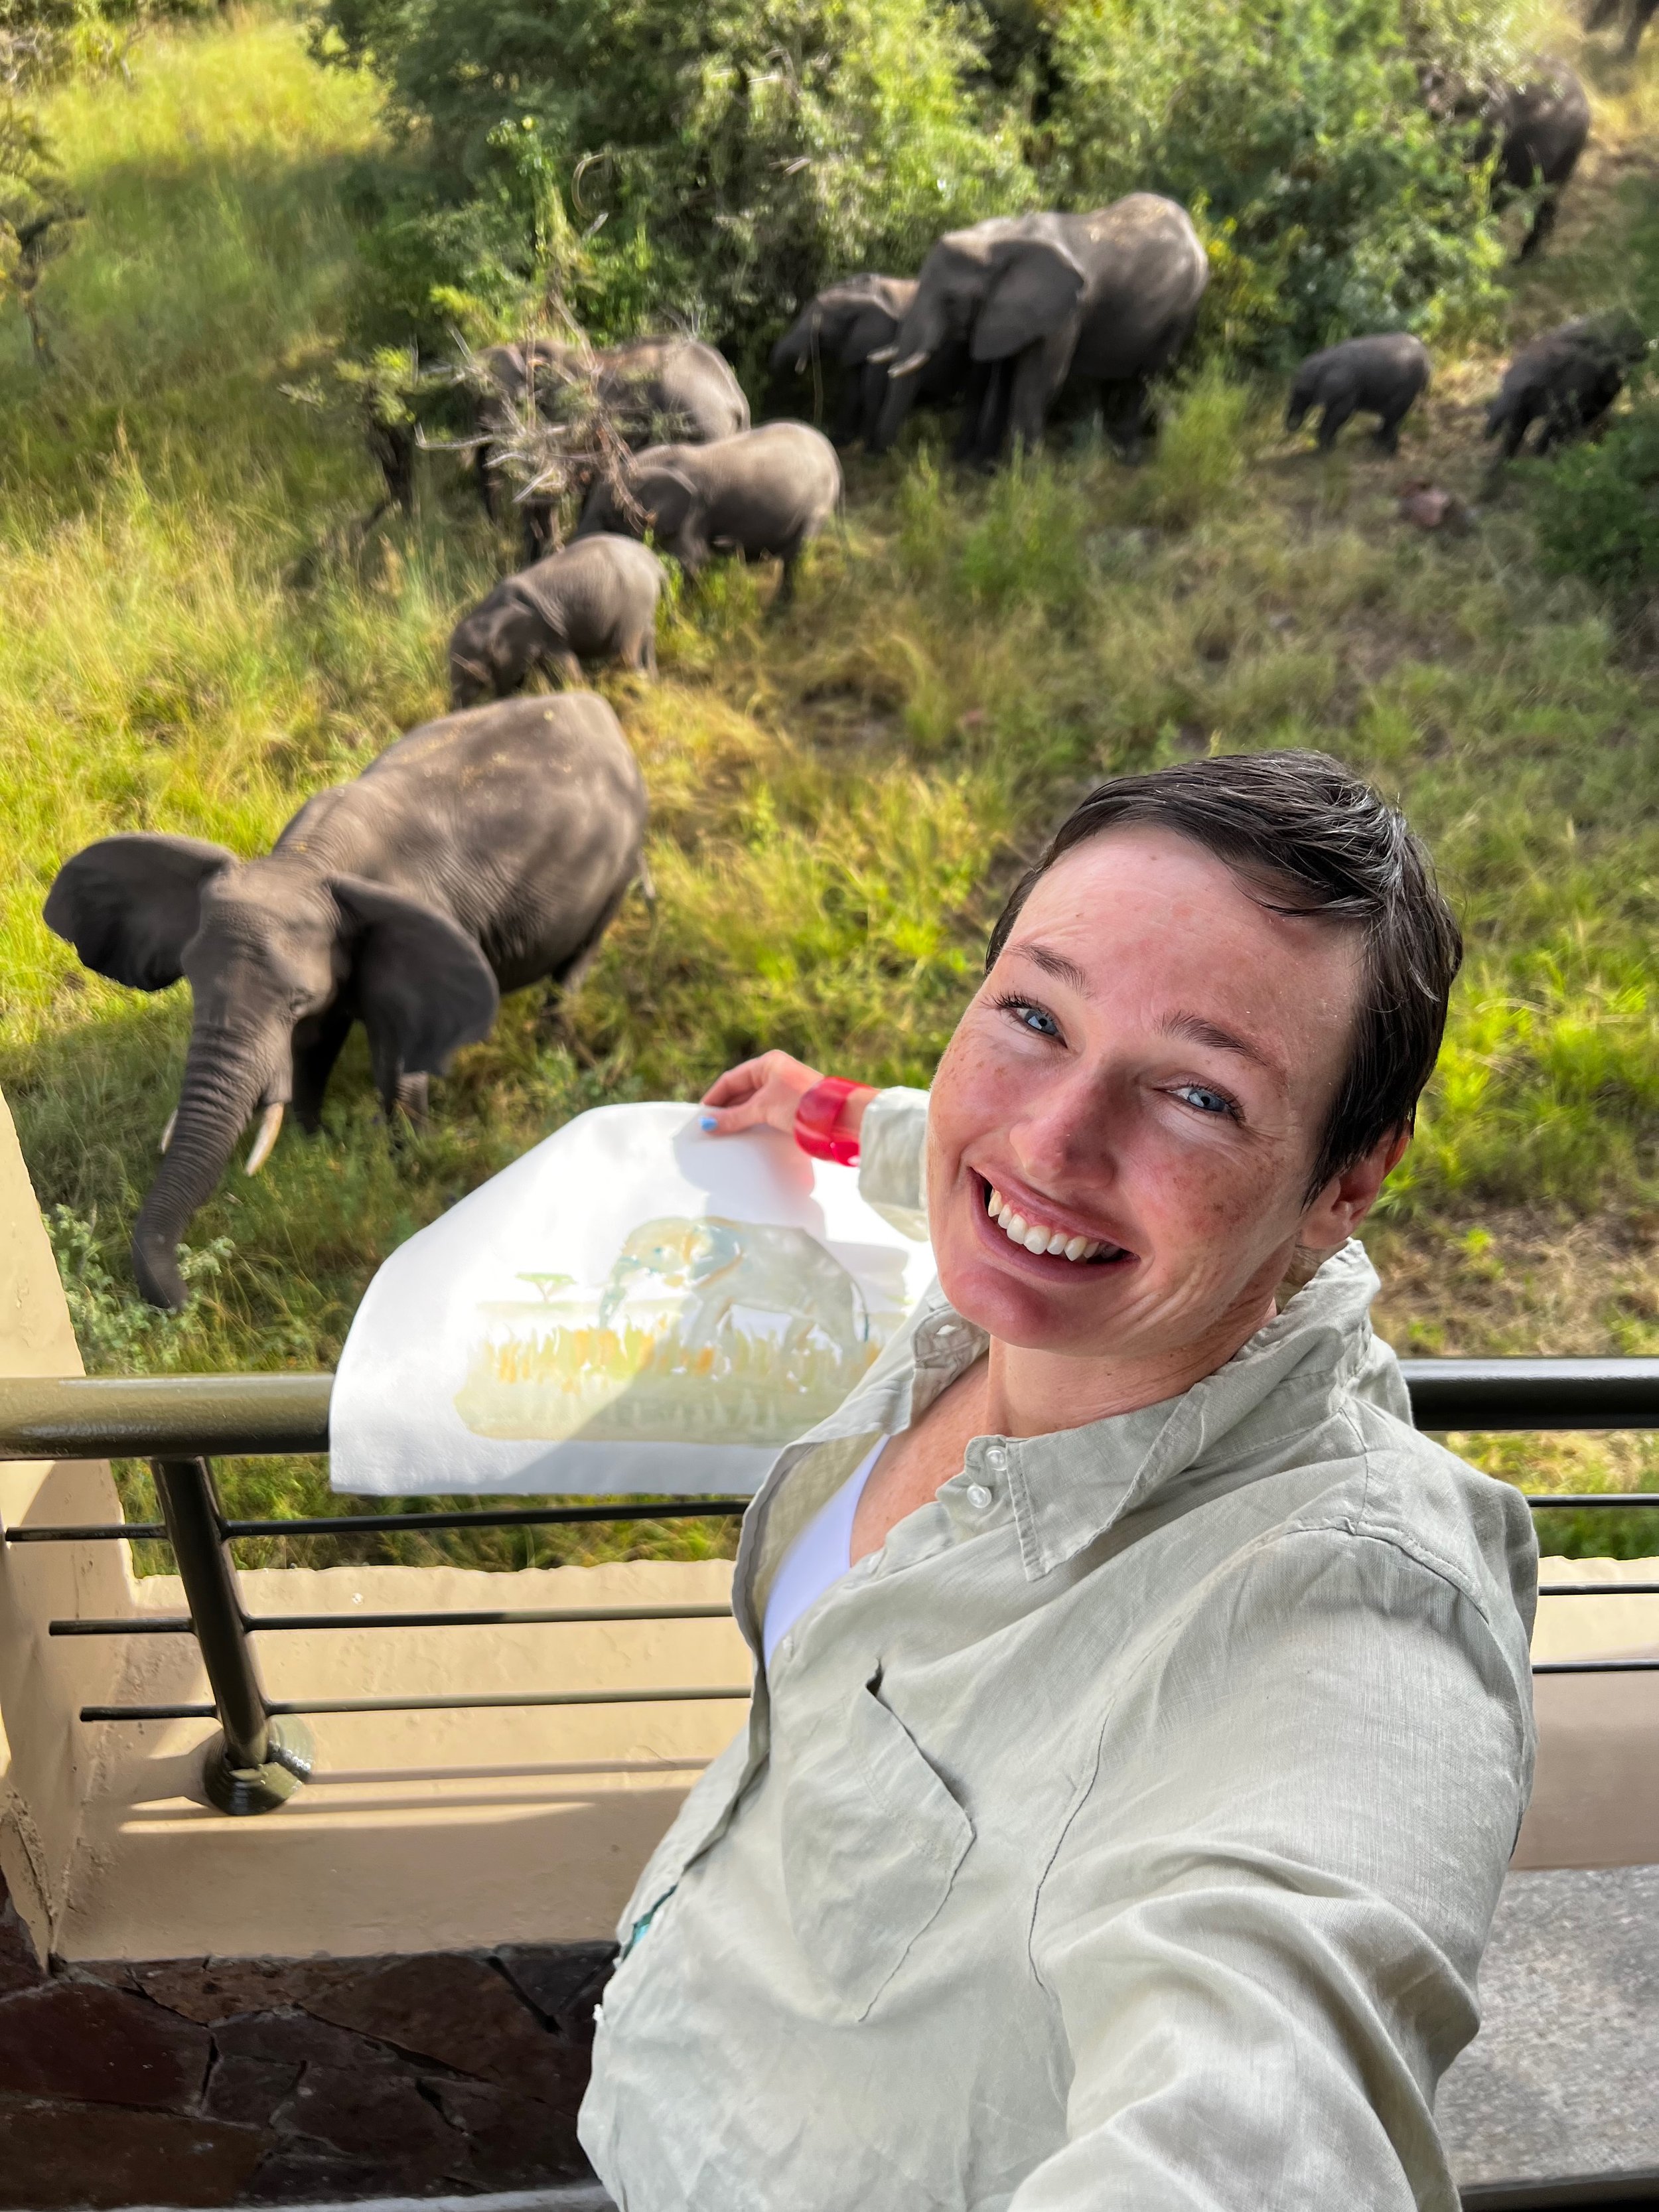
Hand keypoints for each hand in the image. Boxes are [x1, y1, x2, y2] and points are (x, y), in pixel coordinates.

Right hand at [698, 1051, 873, 1141]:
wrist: (837, 1118)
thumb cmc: (801, 1104)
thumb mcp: (763, 1109)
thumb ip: (734, 1117)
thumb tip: (708, 1124)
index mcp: (768, 1063)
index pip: (732, 1079)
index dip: (715, 1096)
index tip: (701, 1114)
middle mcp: (776, 1073)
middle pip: (741, 1091)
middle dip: (725, 1108)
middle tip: (708, 1126)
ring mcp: (784, 1089)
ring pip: (753, 1103)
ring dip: (738, 1117)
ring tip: (721, 1132)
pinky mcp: (791, 1106)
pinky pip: (764, 1112)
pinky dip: (752, 1122)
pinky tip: (742, 1134)